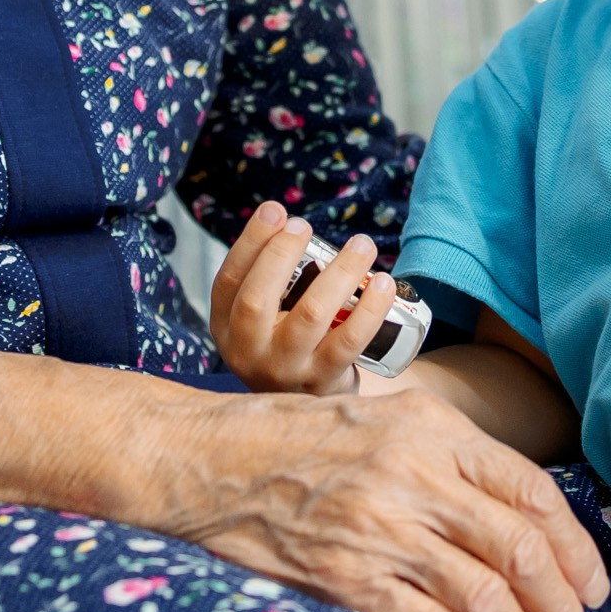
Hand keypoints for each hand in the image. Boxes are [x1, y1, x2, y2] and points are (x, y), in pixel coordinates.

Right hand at [165, 385, 609, 611]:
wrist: (211, 458)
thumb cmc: (299, 435)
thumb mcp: (385, 415)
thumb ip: (449, 455)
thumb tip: (517, 511)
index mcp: (432, 429)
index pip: (530, 489)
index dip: (575, 544)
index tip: (592, 580)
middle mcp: (415, 476)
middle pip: (520, 549)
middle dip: (563, 602)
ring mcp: (382, 529)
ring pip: (484, 596)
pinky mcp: (349, 577)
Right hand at [211, 201, 398, 395]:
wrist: (309, 401)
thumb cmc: (286, 341)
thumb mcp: (261, 317)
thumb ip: (266, 277)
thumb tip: (286, 220)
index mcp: (227, 328)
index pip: (229, 280)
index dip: (250, 242)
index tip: (275, 210)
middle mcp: (248, 352)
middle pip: (257, 300)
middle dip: (281, 254)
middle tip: (305, 224)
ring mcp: (285, 369)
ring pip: (311, 314)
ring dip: (340, 272)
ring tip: (362, 245)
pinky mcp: (323, 380)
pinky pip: (350, 340)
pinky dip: (370, 309)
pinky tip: (383, 283)